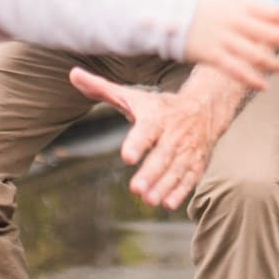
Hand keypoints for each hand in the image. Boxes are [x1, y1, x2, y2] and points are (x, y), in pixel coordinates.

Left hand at [69, 67, 236, 209]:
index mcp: (156, 117)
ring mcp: (187, 150)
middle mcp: (173, 134)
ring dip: (163, 186)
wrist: (204, 107)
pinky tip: (168, 204)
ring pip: (176, 170)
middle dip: (150, 173)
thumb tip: (73, 74)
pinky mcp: (197, 163)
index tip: (127, 156)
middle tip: (136, 189)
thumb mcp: (132, 96)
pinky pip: (190, 178)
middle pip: (162, 155)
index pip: (146, 130)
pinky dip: (181, 192)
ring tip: (148, 200)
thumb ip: (102, 89)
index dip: (137, 143)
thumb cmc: (159, 106)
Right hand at [184, 0, 278, 90]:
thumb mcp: (222, 1)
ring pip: (258, 55)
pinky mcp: (214, 56)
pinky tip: (264, 86)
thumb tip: (264, 18)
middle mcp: (236, 22)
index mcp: (239, 5)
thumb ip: (243, 10)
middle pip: (271, 33)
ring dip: (273, 63)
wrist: (169, 16)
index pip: (273, 11)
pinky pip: (238, 71)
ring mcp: (225, 40)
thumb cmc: (197, 9)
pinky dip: (253, 79)